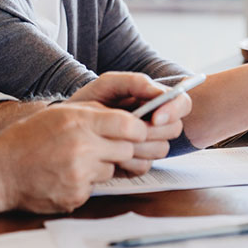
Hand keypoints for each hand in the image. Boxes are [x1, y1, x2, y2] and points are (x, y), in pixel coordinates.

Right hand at [0, 102, 146, 213]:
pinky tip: (65, 175)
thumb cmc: (27, 139)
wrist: (0, 172)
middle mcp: (82, 147)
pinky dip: (85, 182)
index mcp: (79, 122)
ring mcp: (79, 174)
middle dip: (120, 148)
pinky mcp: (75, 196)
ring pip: (112, 170)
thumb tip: (128, 118)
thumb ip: (94, 113)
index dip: (138, 129)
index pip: (130, 126)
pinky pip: (95, 188)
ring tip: (75, 160)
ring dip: (101, 166)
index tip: (135, 131)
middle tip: (102, 147)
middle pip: (127, 150)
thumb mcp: (60, 113)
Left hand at [71, 72, 191, 174]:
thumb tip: (159, 93)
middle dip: (154, 131)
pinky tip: (112, 154)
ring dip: (139, 146)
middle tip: (131, 129)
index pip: (183, 103)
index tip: (155, 117)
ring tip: (116, 139)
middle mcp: (155, 122)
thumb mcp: (108, 85)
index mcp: (154, 100)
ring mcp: (147, 144)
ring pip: (162, 149)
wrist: (65, 128)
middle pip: (175, 129)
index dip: (174, 110)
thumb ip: (135, 82)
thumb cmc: (88, 101)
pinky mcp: (136, 163)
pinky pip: (145, 166)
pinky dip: (128, 161)